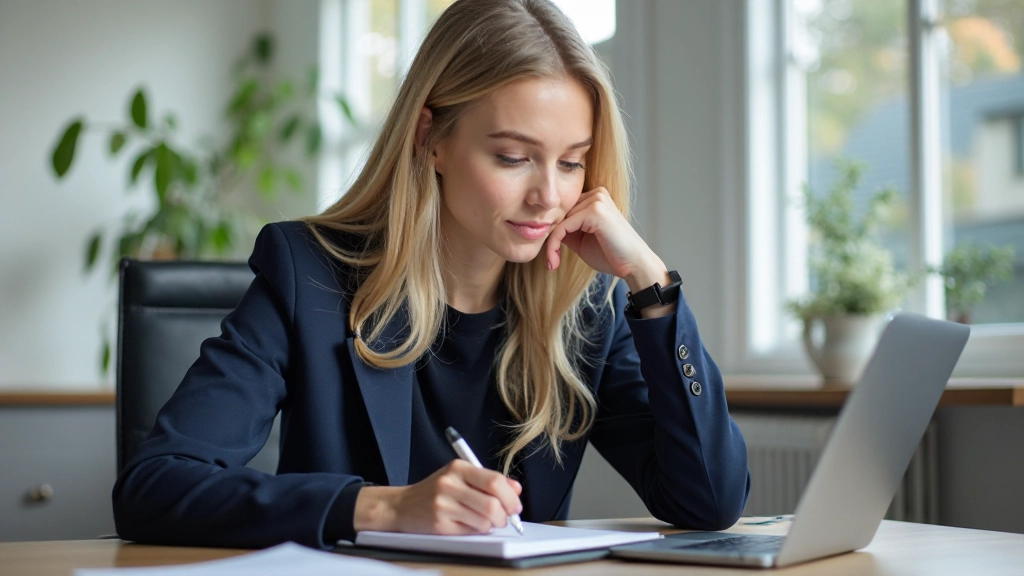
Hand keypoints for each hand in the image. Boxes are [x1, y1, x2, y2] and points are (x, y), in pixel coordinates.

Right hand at [352, 459, 522, 534]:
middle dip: (505, 515)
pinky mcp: (439, 524)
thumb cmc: (436, 491)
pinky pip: (471, 531)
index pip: (494, 480)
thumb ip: (488, 480)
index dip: (511, 496)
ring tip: (485, 521)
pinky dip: (477, 531)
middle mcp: (449, 484)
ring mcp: (443, 505)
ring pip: (484, 521)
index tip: (516, 505)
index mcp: (458, 468)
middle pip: (492, 504)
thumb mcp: (460, 477)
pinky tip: (469, 524)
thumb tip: (516, 489)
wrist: (402, 506)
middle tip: (505, 518)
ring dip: (491, 525)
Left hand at [544, 187, 667, 292]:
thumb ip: (565, 229)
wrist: (634, 266)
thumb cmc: (611, 254)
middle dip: (551, 237)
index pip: (564, 210)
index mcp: (595, 198)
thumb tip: (543, 228)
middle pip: (559, 213)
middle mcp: (596, 194)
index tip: (550, 255)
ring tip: (553, 263)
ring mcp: (597, 200)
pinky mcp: (595, 211)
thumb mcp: (581, 239)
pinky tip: (554, 261)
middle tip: (550, 261)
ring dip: (551, 244)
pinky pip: (563, 227)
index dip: (553, 230)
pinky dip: (554, 245)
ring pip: (559, 220)